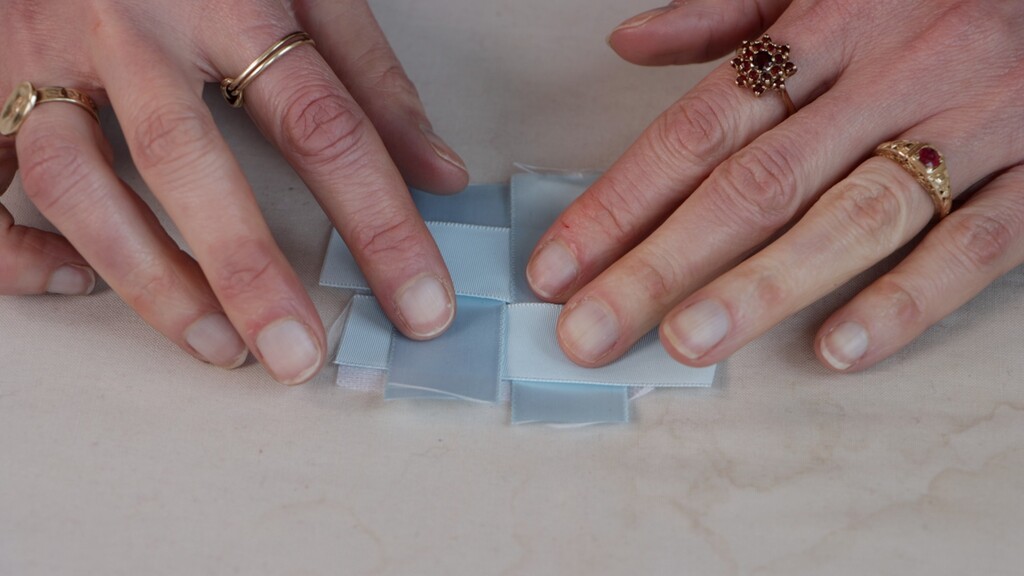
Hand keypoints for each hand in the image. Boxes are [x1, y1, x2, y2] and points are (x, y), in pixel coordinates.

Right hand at [0, 0, 466, 383]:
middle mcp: (128, 28)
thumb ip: (370, 75)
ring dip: (146, 279)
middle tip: (299, 357)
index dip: (380, 223)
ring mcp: (41, 54)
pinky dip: (21, 252)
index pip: (324, 125)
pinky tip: (78, 283)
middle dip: (247, 271)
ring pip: (76, 183)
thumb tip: (441, 173)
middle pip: (188, 161)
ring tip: (219, 346)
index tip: (420, 302)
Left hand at [527, 0, 1023, 371]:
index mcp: (830, 26)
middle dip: (661, 265)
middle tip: (592, 331)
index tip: (558, 266)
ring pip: (853, 216)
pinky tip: (841, 346)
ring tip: (688, 342)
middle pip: (755, 185)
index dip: (620, 201)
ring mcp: (968, 125)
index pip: (699, 128)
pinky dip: (910, 297)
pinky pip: (976, 242)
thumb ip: (729, 11)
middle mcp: (889, 77)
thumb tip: (629, 42)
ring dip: (765, 285)